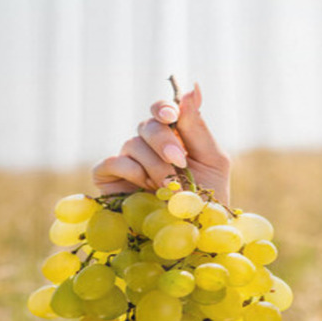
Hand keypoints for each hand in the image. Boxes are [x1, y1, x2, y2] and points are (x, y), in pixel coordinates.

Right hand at [92, 82, 231, 203]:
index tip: (172, 116)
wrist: (193, 233)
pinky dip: (132, 172)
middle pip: (147, 124)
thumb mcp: (211, 160)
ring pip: (132, 143)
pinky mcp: (109, 179)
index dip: (163, 108)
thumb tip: (193, 87)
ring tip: (169, 187)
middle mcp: (148, 146)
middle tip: (178, 161)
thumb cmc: (206, 198)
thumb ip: (198, 126)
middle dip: (164, 141)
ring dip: (154, 165)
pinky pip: (113, 161)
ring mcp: (128, 161)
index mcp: (173, 136)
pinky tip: (146, 188)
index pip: (162, 110)